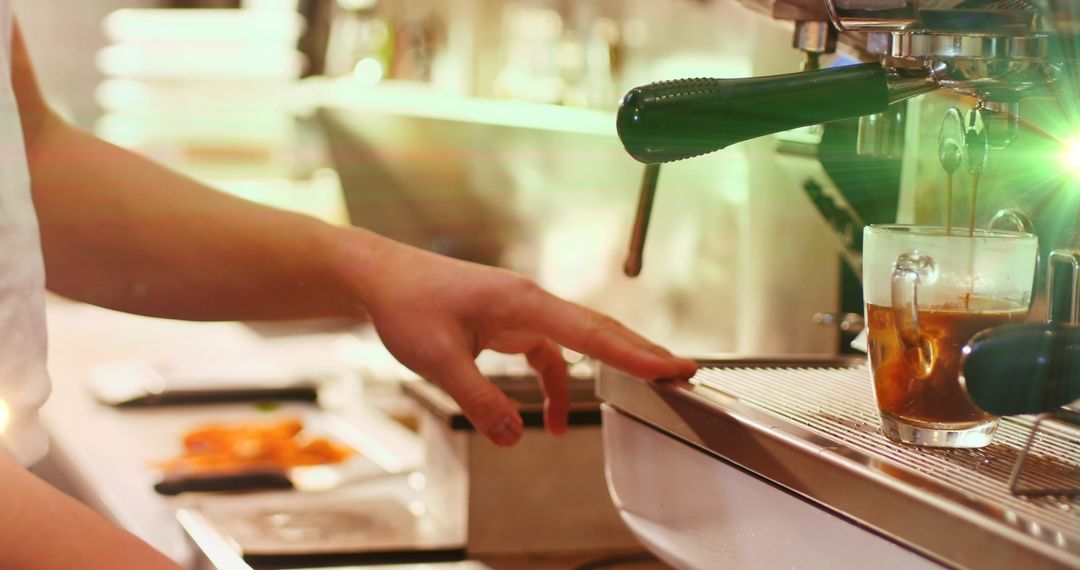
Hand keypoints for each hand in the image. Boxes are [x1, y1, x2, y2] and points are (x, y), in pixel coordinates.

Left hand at [348, 237, 697, 445]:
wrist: (383, 278)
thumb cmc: (409, 305)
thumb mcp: (438, 360)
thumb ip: (478, 400)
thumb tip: (513, 436)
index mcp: (522, 302)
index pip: (591, 332)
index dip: (635, 354)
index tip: (673, 367)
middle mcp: (530, 301)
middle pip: (599, 329)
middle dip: (641, 353)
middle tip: (684, 373)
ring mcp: (522, 310)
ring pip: (578, 340)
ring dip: (606, 368)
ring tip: (642, 391)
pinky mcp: (510, 321)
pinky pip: (548, 353)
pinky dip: (556, 384)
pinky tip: (546, 419)